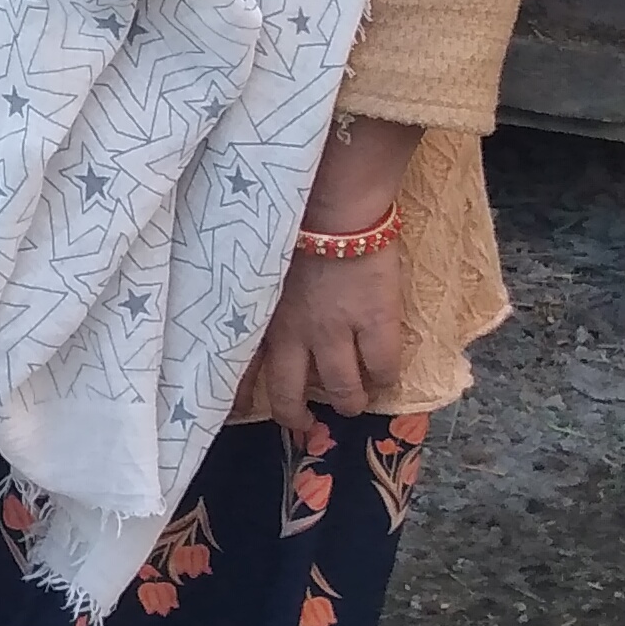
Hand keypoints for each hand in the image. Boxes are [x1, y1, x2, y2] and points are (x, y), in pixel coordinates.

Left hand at [254, 114, 422, 431]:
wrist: (333, 203)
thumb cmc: (291, 224)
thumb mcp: (256, 267)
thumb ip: (254, 297)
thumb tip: (250, 311)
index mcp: (259, 318)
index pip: (239, 371)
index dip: (239, 400)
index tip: (239, 415)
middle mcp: (292, 334)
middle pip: (289, 396)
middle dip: (297, 416)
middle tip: (305, 423)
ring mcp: (335, 331)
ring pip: (343, 390)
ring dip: (349, 401)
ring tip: (353, 402)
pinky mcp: (375, 322)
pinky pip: (384, 368)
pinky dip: (386, 378)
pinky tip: (385, 375)